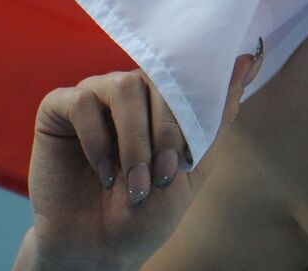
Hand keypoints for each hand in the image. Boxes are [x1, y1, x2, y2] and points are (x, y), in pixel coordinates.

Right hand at [24, 40, 263, 270]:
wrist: (100, 249)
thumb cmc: (149, 209)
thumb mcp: (196, 164)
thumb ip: (220, 112)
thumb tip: (250, 58)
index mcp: (162, 99)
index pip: (186, 77)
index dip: (188, 116)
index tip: (185, 161)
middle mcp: (129, 90)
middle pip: (157, 80)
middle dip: (165, 132)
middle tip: (161, 176)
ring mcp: (94, 96)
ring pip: (123, 86)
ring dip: (134, 139)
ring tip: (134, 182)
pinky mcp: (57, 109)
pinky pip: (80, 101)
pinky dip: (97, 139)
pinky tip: (105, 171)